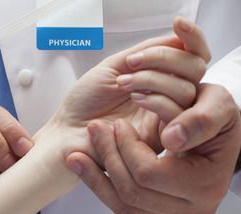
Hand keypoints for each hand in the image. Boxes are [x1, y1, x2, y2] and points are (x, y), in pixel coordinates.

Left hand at [42, 17, 208, 163]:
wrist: (67, 131)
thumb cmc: (85, 102)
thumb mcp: (116, 66)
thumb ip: (147, 51)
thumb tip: (178, 37)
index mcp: (159, 78)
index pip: (192, 56)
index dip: (191, 38)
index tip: (177, 24)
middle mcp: (167, 97)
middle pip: (195, 70)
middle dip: (165, 58)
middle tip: (132, 64)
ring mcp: (166, 118)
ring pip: (186, 91)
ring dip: (153, 79)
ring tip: (123, 84)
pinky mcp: (161, 139)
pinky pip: (177, 115)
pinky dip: (157, 100)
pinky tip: (134, 98)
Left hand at [66, 83, 240, 213]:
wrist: (215, 135)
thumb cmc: (214, 119)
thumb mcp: (217, 105)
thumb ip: (200, 118)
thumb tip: (172, 139)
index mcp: (207, 184)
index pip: (150, 173)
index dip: (127, 148)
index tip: (119, 125)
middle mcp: (193, 211)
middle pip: (133, 192)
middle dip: (108, 158)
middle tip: (96, 131)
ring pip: (123, 206)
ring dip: (95, 178)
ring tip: (76, 153)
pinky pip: (122, 210)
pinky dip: (100, 188)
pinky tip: (83, 168)